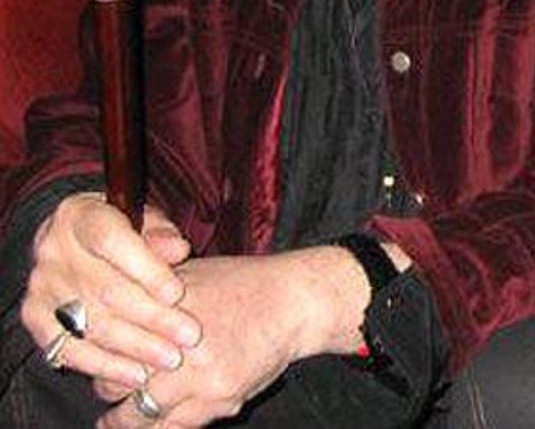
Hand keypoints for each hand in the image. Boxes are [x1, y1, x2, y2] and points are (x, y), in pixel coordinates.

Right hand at [21, 193, 201, 390]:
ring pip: (90, 324)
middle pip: (104, 289)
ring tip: (170, 358)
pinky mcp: (34, 317)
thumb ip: (160, 232)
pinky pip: (69, 350)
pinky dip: (105, 366)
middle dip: (152, 317)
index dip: (145, 269)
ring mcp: (40, 286)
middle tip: (188, 334)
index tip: (177, 293)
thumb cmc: (117, 227)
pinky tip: (136, 374)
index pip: (111, 241)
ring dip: (135, 346)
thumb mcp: (140, 217)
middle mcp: (52, 249)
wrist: (70, 241)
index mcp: (78, 215)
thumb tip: (179, 250)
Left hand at [97, 244, 379, 428]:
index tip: (93, 357)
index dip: (98, 353)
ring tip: (112, 421)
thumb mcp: (192, 272)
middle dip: (107, 387)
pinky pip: (176, 427)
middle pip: (117, 379)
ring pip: (140, 413)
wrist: (291, 302)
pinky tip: (149, 426)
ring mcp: (199, 374)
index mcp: (166, 304)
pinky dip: (158, 428)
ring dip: (123, 419)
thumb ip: (154, 290)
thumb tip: (114, 304)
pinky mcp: (220, 399)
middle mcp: (177, 341)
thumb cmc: (242, 283)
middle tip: (104, 389)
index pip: (112, 340)